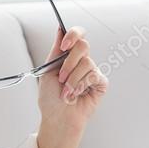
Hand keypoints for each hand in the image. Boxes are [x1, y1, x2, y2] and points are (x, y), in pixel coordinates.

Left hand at [35, 26, 108, 147]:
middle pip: (84, 45)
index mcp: (69, 56)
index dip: (73, 35)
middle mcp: (81, 61)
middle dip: (69, 63)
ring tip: (66, 92)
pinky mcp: (100, 83)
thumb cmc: (51, 98)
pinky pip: (94, 76)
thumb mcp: (47, 71)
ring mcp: (92, 72)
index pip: (77, 35)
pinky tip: (77, 94)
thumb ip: (55, 50)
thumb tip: (60, 29)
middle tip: (61, 78)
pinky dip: (82, 85)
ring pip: (87, 63)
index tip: (63, 46)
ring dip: (73, 79)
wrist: (57, 118)